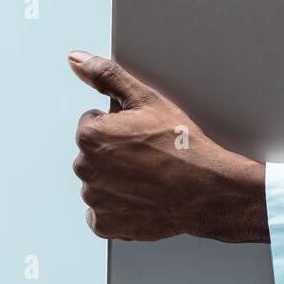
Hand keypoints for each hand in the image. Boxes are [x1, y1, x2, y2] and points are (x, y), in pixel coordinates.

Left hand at [69, 50, 268, 242]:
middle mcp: (85, 168)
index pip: (92, 124)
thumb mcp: (146, 99)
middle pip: (93, 154)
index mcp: (90, 135)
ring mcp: (94, 199)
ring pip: (99, 182)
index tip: (141, 135)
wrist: (206, 189)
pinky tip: (141, 197)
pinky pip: (102, 213)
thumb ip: (106, 75)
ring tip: (148, 177)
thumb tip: (77, 59)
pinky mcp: (105, 224)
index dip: (119, 127)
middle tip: (148, 155)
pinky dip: (117, 207)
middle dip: (114, 153)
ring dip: (116, 180)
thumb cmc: (180, 145)